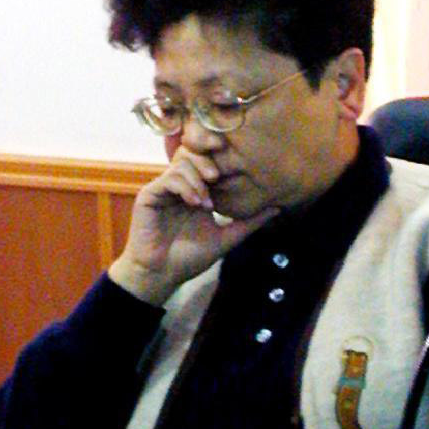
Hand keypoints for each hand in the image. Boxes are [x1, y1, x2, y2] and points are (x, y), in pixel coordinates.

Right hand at [109, 145, 276, 304]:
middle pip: (193, 154)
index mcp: (196, 191)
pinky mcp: (149, 196)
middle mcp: (180, 186)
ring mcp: (164, 189)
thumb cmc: (190, 258)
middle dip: (208, 160)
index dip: (220, 157)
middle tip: (218, 175)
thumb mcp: (226, 237)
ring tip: (206, 202)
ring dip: (197, 179)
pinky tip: (194, 203)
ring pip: (181, 164)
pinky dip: (184, 187)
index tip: (236, 159)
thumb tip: (279, 208)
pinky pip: (168, 179)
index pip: (208, 162)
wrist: (163, 275)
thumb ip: (250, 222)